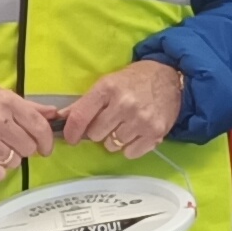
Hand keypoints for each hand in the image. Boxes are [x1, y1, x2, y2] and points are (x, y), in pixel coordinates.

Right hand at [0, 77, 56, 181]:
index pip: (39, 127)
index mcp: (8, 103)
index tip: (45, 146)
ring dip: (9, 158)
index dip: (47, 140)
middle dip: (25, 147)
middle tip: (14, 142)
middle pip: (29, 148)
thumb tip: (53, 114)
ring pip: (14, 162)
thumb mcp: (0, 93)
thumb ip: (28, 106)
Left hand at [56, 60, 184, 160]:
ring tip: (124, 125)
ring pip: (112, 145)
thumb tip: (60, 117)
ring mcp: (141, 120)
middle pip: (95, 134)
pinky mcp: (155, 133)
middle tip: (108, 122)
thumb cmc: (135, 80)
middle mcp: (124, 104)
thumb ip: (85, 102)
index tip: (71, 137)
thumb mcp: (108, 82)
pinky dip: (129, 147)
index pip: (81, 116)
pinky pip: (130, 153)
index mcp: (108, 88)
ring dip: (114, 139)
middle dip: (98, 131)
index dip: (71, 131)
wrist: (171, 77)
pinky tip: (135, 133)